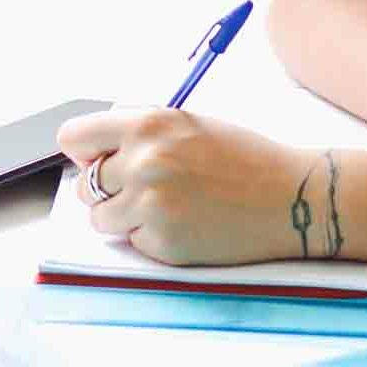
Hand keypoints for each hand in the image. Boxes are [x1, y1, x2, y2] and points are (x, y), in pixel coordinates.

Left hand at [56, 106, 328, 266]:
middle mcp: (142, 163)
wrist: (292, 196)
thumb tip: (91, 147)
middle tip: (145, 189)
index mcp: (147, 125)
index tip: (96, 160)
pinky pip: (132, 243)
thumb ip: (139, 130)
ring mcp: (150, 206)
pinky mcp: (162, 243)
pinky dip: (150, 238)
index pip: (74, 138)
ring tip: (165, 207)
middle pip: (85, 185)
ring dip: (123, 217)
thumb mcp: (188, 123)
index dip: (84, 152)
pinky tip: (185, 224)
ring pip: (101, 219)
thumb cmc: (244, 157)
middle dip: (108, 190)